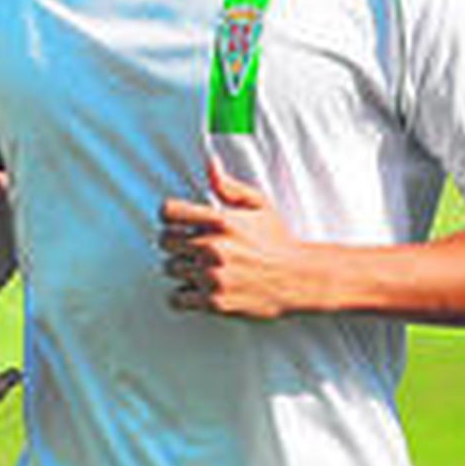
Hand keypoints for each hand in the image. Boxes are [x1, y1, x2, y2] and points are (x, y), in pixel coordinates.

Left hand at [159, 159, 315, 319]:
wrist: (299, 278)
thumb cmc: (278, 242)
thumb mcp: (259, 205)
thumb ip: (229, 186)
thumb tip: (210, 164)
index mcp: (221, 221)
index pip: (168, 212)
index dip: (171, 216)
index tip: (178, 222)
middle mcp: (213, 247)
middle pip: (165, 241)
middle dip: (178, 242)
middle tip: (195, 246)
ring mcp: (212, 275)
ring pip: (170, 268)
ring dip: (184, 268)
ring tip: (204, 267)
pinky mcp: (213, 301)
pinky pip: (177, 297)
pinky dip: (186, 295)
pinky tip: (202, 287)